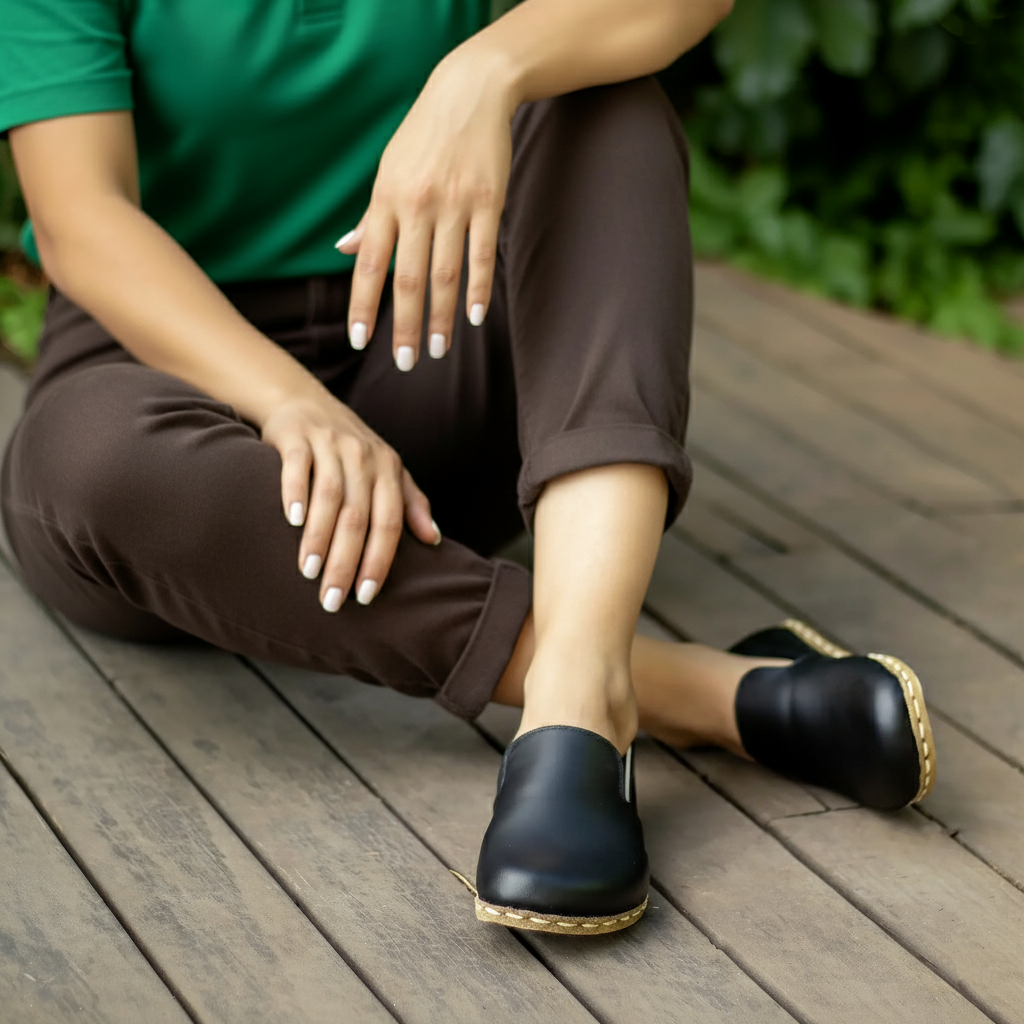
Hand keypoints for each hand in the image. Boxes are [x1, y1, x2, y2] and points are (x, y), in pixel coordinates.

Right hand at [262, 394, 439, 609]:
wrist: (304, 401)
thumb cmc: (350, 446)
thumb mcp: (387, 469)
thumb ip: (411, 503)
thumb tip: (434, 540)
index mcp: (388, 469)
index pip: (389, 523)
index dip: (379, 560)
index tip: (366, 596)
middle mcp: (362, 457)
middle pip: (358, 517)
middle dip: (345, 562)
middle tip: (332, 600)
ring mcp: (330, 444)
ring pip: (329, 496)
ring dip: (319, 537)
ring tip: (309, 572)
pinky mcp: (297, 437)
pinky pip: (297, 467)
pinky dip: (295, 493)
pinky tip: (292, 521)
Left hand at [336, 46, 515, 367]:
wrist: (470, 92)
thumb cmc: (423, 137)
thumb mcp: (388, 171)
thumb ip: (371, 217)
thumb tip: (345, 251)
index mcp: (386, 200)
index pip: (369, 265)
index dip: (363, 306)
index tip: (359, 342)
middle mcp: (416, 205)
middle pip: (407, 279)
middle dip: (404, 325)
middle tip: (405, 363)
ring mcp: (454, 204)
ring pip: (445, 274)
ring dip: (441, 317)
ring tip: (438, 351)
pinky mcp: (488, 201)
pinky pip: (481, 254)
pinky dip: (478, 289)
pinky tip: (475, 318)